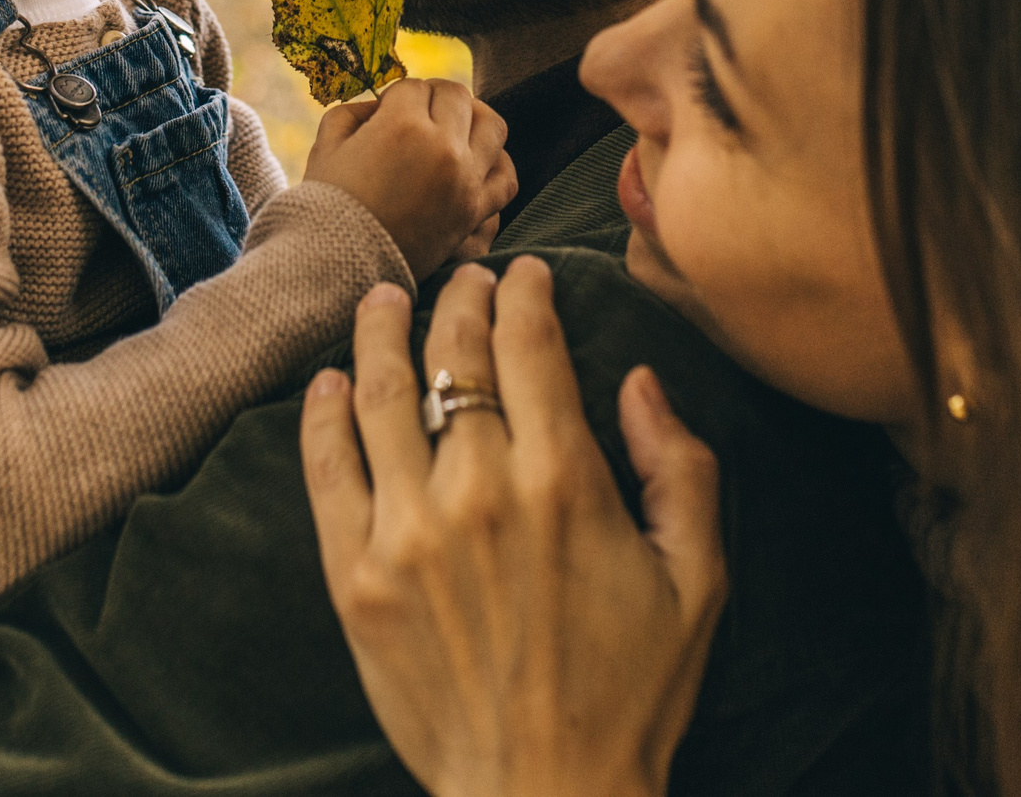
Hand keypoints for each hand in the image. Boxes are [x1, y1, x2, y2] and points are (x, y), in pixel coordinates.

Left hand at [300, 257, 726, 796]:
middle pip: (452, 354)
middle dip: (459, 299)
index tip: (525, 275)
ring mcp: (407, 532)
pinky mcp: (356, 577)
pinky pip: (327, 471)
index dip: (525, 294)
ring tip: (383, 299)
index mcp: (563, 481)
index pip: (529, 345)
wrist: (546, 792)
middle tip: (463, 279)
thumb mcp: (698, 580)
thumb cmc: (632, 693)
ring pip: (379, 394)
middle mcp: (478, 491)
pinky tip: (330, 382)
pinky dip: (323, 415)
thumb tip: (641, 382)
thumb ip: (683, 468)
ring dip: (380, 332)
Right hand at [305, 78, 515, 278]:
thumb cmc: (326, 205)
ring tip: (454, 129)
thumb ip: (354, 112)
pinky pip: (506, 178)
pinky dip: (496, 165)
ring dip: (473, 119)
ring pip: (492, 126)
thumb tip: (382, 105)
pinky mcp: (475, 212)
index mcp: (401, 125)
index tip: (386, 111)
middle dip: (434, 98)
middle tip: (418, 113)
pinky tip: (476, 163)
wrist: (338, 268)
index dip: (397, 96)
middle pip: (457, 97)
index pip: (414, 87)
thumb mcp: (326, 147)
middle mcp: (442, 147)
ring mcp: (465, 180)